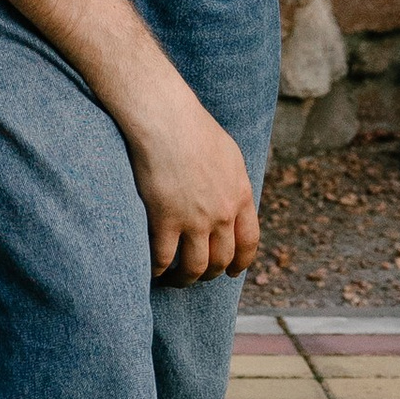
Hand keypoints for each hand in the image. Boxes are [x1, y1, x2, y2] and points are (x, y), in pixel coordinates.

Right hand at [127, 85, 260, 282]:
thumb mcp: (229, 154)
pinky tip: (151, 271)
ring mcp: (194, 220)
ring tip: (171, 279)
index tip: (232, 273)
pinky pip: (163, 258)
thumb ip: (233, 181)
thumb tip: (233, 197)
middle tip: (195, 274)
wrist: (167, 118)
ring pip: (194, 267)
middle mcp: (221, 214)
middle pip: (220, 260)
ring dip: (183, 279)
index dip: (240, 263)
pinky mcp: (165, 220)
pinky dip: (157, 270)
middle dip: (209, 274)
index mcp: (240, 196)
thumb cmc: (193, 127)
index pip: (248, 243)